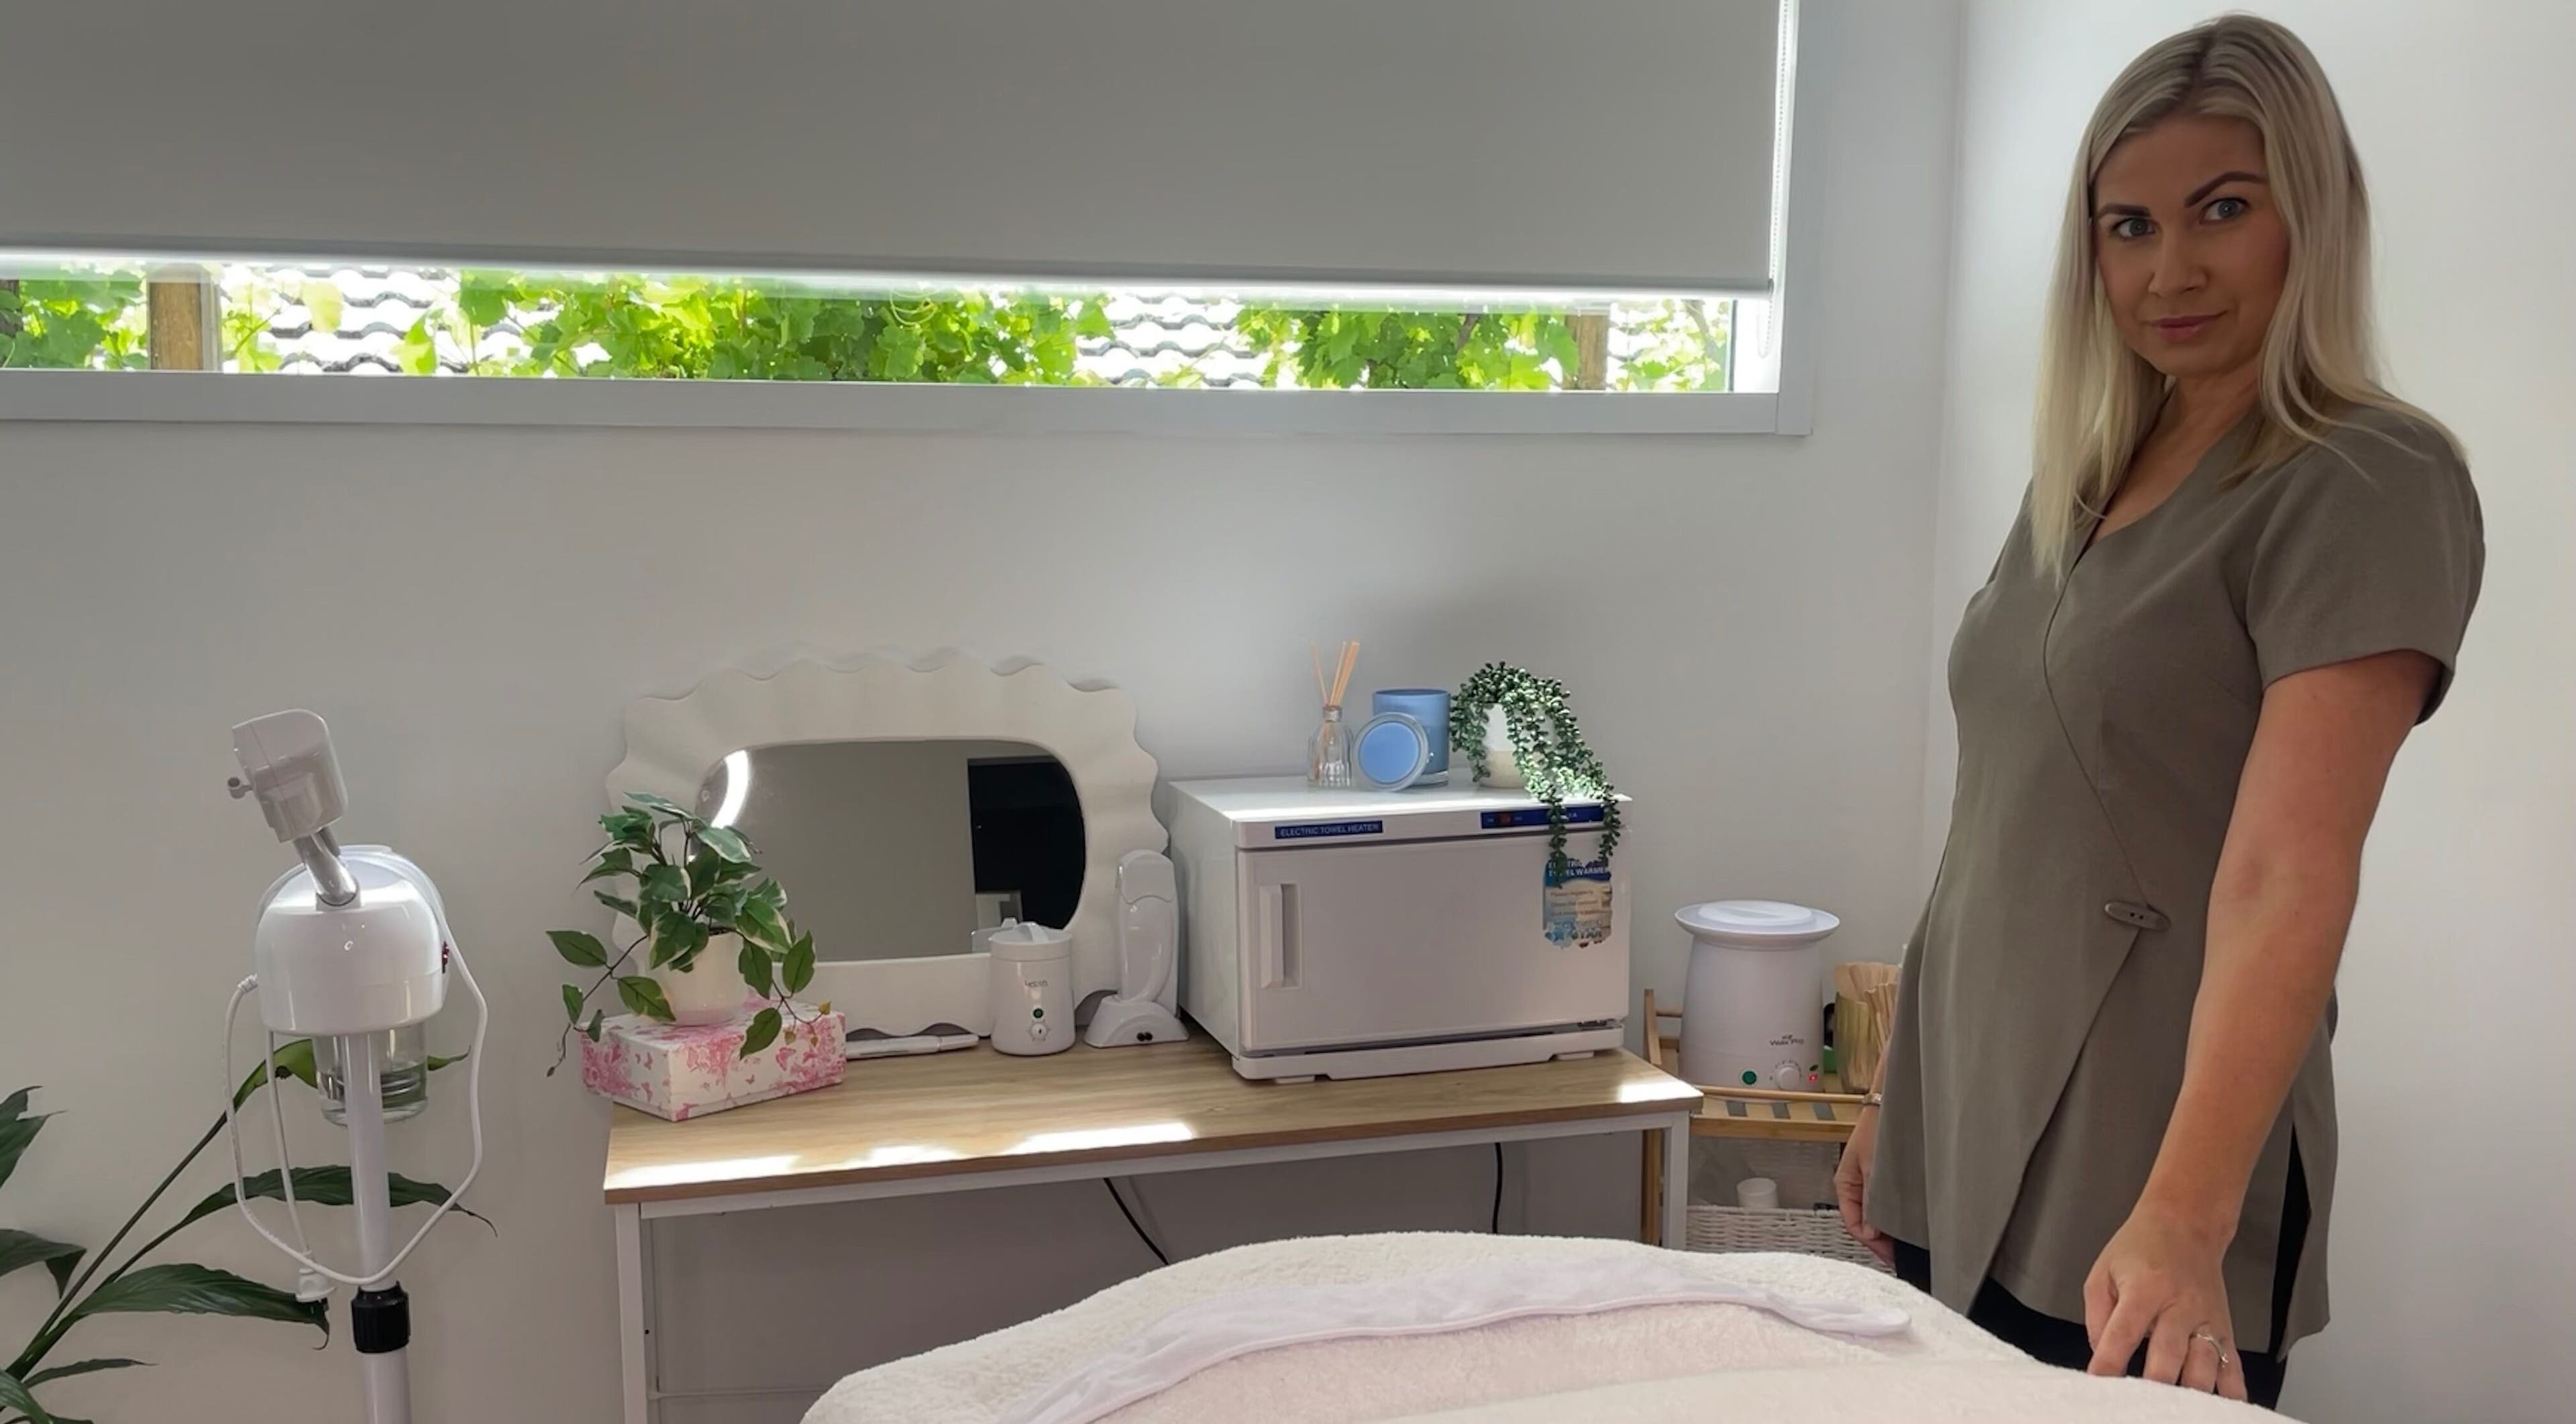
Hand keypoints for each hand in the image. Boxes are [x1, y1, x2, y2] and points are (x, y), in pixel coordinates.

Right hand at [1833, 1106, 1894, 1264]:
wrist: (1893, 1104)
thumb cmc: (1878, 1128)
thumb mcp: (1874, 1168)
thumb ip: (1871, 1201)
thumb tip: (1870, 1232)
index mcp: (1845, 1185)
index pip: (1853, 1224)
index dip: (1872, 1244)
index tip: (1890, 1256)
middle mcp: (1856, 1187)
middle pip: (1864, 1223)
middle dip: (1881, 1241)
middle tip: (1901, 1256)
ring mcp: (1870, 1184)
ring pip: (1876, 1216)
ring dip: (1889, 1230)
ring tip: (1907, 1244)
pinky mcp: (1884, 1180)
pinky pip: (1886, 1206)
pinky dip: (1895, 1218)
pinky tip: (1909, 1224)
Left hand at [2083, 1206, 2245, 1399]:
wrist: (2186, 1223)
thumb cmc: (2139, 1248)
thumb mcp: (2103, 1271)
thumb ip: (2097, 1316)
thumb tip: (2100, 1355)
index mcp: (2145, 1288)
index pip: (2123, 1331)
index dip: (2110, 1361)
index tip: (2098, 1383)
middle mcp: (2179, 1304)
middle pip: (2169, 1352)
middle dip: (2154, 1383)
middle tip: (2140, 1406)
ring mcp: (2207, 1318)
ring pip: (2204, 1363)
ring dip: (2191, 1392)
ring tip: (2177, 1410)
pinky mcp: (2225, 1328)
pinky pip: (2232, 1364)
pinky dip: (2231, 1389)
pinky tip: (2224, 1407)